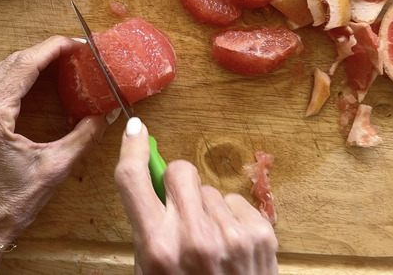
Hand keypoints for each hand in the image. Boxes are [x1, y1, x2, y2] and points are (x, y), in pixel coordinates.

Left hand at [0, 36, 109, 273]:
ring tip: (54, 64)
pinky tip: (29, 83)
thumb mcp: (54, 168)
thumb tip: (107, 114)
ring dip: (25, 64)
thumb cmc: (10, 205)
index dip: (52, 48)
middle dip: (42, 53)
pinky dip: (10, 79)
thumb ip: (83, 136)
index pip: (24, 65)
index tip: (74, 43)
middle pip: (10, 63)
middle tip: (70, 53)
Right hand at [114, 117, 277, 274]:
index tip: (134, 132)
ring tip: (208, 242)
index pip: (133, 178)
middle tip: (177, 208)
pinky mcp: (261, 235)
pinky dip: (230, 218)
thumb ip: (147, 227)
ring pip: (208, 189)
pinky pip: (236, 201)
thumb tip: (150, 177)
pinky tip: (229, 246)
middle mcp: (194, 238)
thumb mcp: (149, 271)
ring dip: (205, 208)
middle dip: (175, 185)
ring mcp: (232, 236)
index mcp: (157, 248)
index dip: (131, 148)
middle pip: (179, 171)